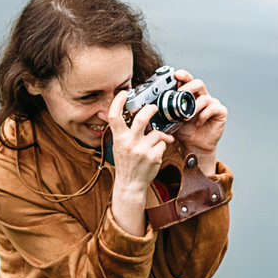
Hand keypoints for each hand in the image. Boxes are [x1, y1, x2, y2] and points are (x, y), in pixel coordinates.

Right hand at [105, 90, 172, 234]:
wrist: (130, 184)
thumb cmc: (126, 163)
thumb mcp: (118, 145)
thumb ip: (122, 131)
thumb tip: (128, 113)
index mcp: (118, 138)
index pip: (114, 115)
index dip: (118, 101)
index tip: (124, 93)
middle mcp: (128, 143)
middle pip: (142, 118)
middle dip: (151, 109)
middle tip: (154, 108)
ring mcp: (141, 150)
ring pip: (157, 132)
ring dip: (160, 136)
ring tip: (159, 140)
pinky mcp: (153, 157)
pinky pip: (163, 143)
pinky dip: (163, 146)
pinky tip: (157, 153)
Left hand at [167, 71, 227, 163]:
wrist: (194, 146)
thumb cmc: (185, 131)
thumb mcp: (172, 119)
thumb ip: (165, 110)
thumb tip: (152, 104)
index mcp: (191, 96)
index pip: (188, 80)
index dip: (183, 75)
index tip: (176, 75)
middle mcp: (202, 97)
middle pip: (198, 83)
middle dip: (188, 87)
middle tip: (181, 94)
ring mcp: (212, 104)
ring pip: (205, 97)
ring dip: (194, 107)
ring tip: (187, 118)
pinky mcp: (220, 112)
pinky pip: (213, 108)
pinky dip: (204, 115)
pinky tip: (198, 123)